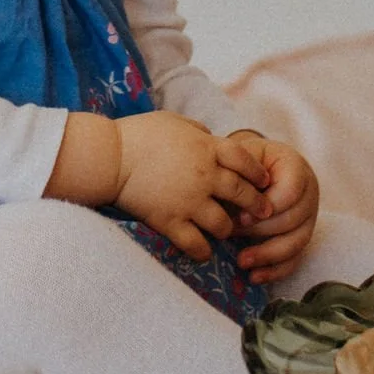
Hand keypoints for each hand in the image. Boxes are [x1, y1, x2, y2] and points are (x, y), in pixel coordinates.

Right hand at [111, 110, 267, 260]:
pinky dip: (203, 251)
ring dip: (226, 229)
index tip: (263, 181)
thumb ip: (197, 130)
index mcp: (205, 148)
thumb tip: (209, 137)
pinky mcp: (171, 222)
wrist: (110, 158)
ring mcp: (188, 201)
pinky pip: (197, 245)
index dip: (257, 172)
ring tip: (224, 231)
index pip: (245, 160)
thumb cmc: (138, 134)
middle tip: (263, 213)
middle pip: (242, 194)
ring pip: (224, 225)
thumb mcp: (173, 122)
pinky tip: (203, 250)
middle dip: (256, 205)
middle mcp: (204, 176)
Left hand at [227, 135, 319, 280]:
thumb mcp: (241, 158)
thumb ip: (240, 176)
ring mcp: (308, 218)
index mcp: (296, 168)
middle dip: (260, 230)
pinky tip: (255, 276)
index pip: (291, 191)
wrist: (252, 168)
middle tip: (231, 235)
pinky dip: (275, 271)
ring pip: (296, 242)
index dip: (268, 206)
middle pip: (292, 219)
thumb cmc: (245, 162)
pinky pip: (295, 259)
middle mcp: (308, 193)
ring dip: (267, 254)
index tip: (242, 216)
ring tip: (241, 261)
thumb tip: (235, 209)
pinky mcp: (301, 238)